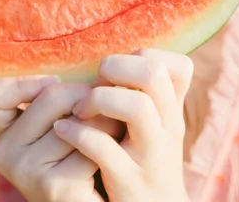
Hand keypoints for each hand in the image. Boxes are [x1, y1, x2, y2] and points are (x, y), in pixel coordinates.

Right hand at [0, 75, 125, 201]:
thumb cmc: (87, 160)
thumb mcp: (67, 123)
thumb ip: (61, 99)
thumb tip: (97, 75)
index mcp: (4, 136)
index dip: (22, 83)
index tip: (53, 87)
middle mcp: (4, 154)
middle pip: (50, 95)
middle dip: (87, 98)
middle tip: (105, 112)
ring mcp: (23, 170)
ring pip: (75, 120)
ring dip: (105, 122)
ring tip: (114, 133)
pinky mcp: (51, 186)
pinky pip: (89, 145)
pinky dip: (108, 147)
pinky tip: (109, 161)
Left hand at [53, 49, 193, 201]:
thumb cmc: (144, 162)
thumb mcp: (154, 125)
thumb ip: (143, 93)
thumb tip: (118, 59)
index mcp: (172, 111)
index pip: (176, 64)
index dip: (140, 57)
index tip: (116, 75)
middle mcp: (168, 128)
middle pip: (153, 74)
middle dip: (115, 68)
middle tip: (94, 86)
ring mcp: (151, 155)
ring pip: (137, 107)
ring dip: (100, 99)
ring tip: (80, 110)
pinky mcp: (129, 181)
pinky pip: (103, 148)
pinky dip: (78, 134)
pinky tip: (63, 130)